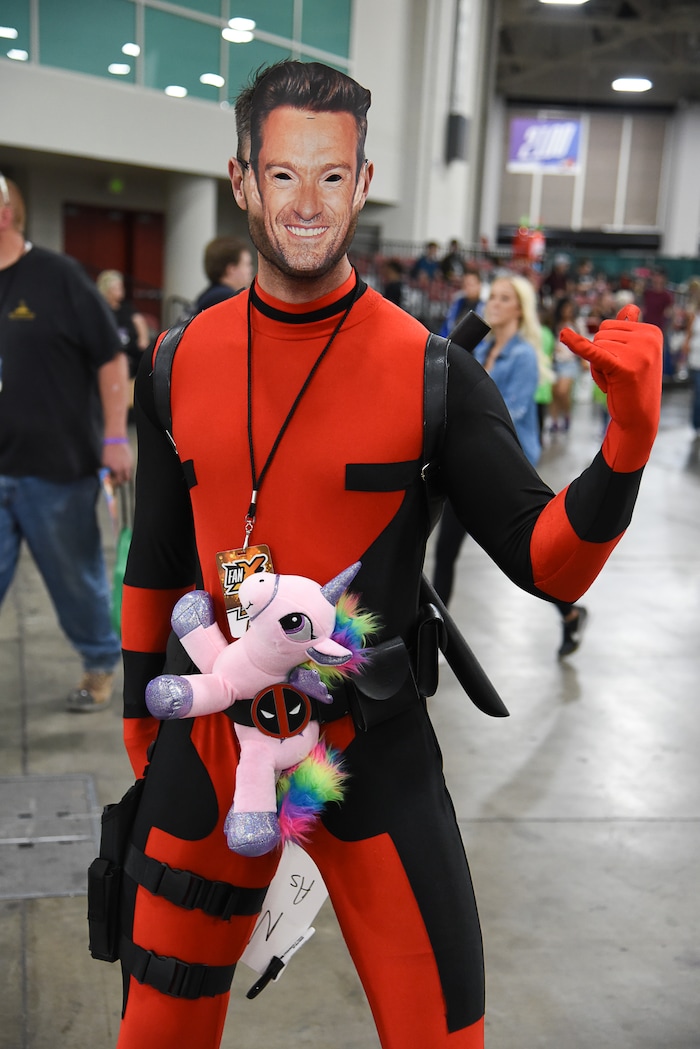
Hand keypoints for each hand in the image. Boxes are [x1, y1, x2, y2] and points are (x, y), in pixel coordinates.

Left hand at [101, 440, 132, 485]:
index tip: (112, 482)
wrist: (116, 441)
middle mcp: (125, 468)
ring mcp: (129, 463)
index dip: (115, 483)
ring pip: (128, 473)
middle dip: (121, 480)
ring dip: (124, 474)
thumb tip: (106, 476)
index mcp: (118, 469)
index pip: (119, 481)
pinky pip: (130, 467)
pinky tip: (121, 464)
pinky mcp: (131, 459)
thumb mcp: (104, 463)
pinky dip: (126, 468)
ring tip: (119, 471)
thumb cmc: (109, 450)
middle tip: (116, 479)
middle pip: (126, 479)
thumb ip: (106, 471)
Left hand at [559, 304, 661, 470]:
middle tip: (618, 374)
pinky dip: (577, 345)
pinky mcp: (623, 368)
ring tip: (615, 381)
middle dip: (602, 355)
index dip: (608, 346)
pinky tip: (563, 335)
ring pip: (596, 346)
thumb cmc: (633, 384)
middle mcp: (648, 339)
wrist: (639, 417)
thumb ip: (630, 330)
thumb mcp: (636, 353)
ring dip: (598, 366)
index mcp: (652, 331)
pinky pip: (594, 353)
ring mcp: (638, 353)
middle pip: (601, 335)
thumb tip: (630, 307)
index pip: (610, 325)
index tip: (625, 363)